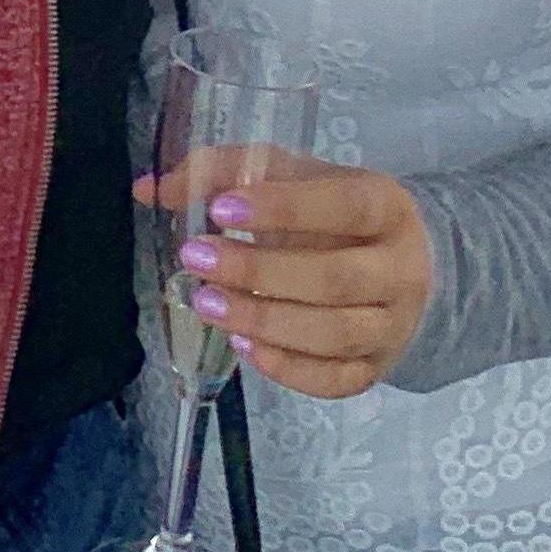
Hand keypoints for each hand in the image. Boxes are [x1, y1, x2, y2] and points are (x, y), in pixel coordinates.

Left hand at [133, 158, 432, 399]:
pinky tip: (242, 345)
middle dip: (258, 272)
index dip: (283, 209)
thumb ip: (220, 171)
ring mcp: (394, 325)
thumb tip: (149, 188)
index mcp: (386, 206)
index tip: (220, 210)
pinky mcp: (378, 367)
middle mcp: (401, 269)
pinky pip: (336, 379)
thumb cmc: (328, 210)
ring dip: (263, 322)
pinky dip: (287, 368)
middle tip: (195, 259)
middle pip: (335, 280)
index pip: (344, 207)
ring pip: (335, 335)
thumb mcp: (287, 175)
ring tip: (206, 303)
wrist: (400, 264)